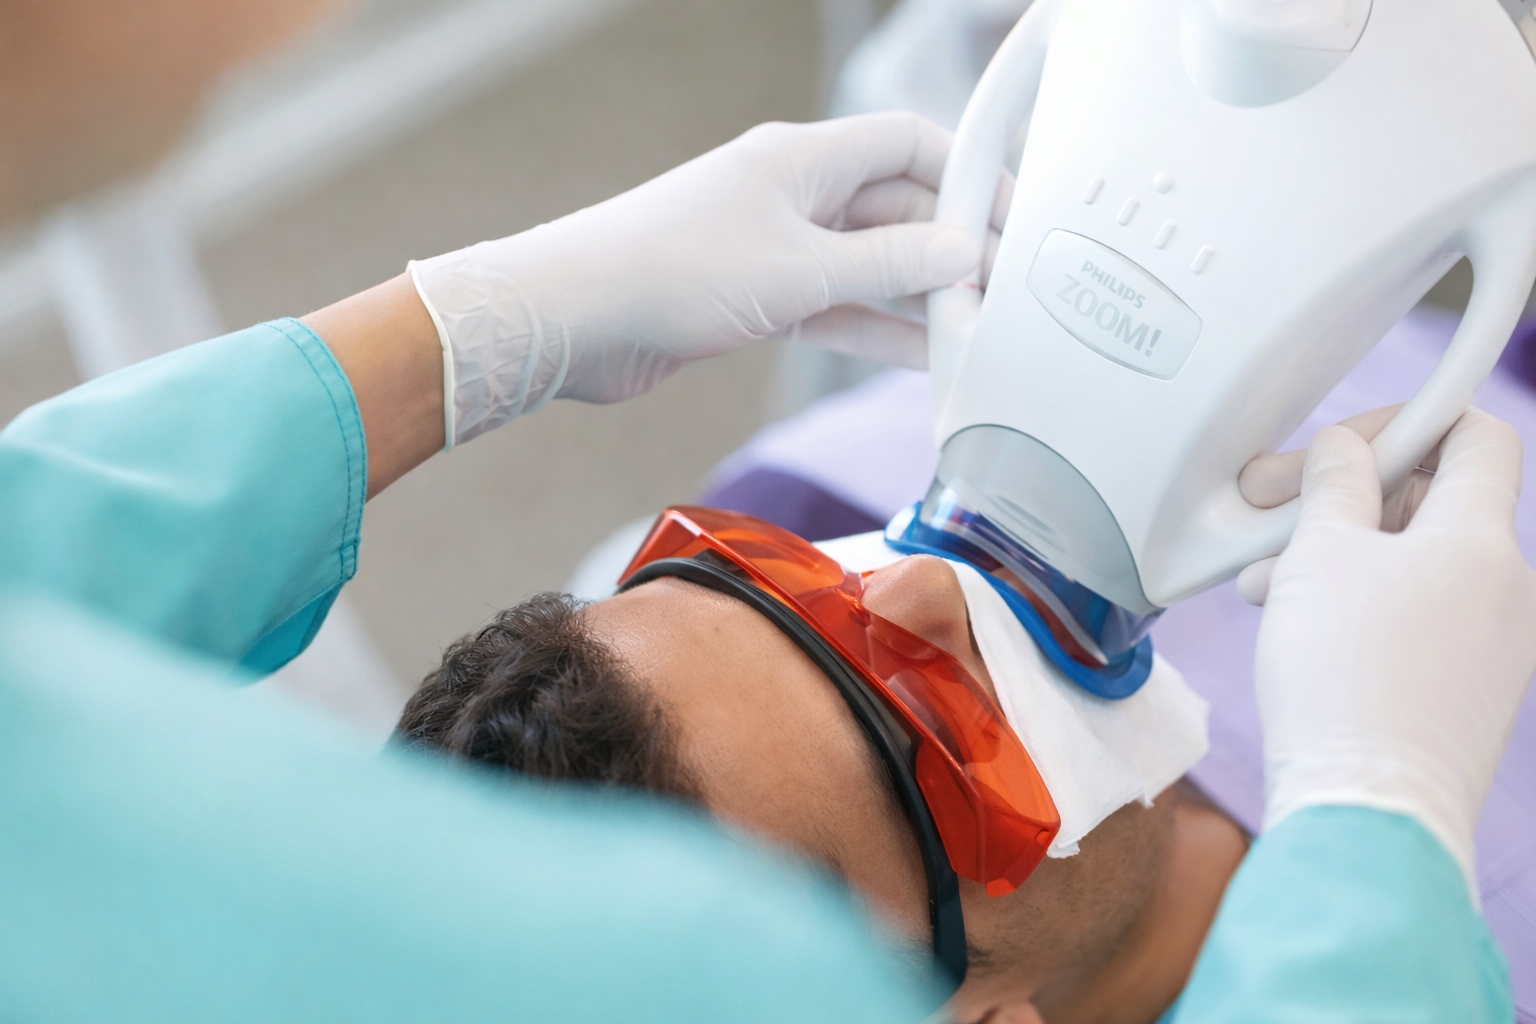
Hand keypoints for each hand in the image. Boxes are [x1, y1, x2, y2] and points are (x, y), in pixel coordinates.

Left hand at [410, 113, 1008, 444]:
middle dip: (950, 249)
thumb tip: (965, 257)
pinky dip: (875, 329)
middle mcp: (794, 195)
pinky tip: (920, 357)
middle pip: (896, 209)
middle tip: (1005, 294)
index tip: (1016, 219)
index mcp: (805, 159)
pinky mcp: (756, 298)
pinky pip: (836, 307)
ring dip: (918, 299)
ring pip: (869, 267)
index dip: (970, 174)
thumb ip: (891, 268)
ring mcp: (775, 247)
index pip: (911, 143)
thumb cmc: (674, 269)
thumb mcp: (802, 269)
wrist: (577, 319)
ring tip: (977, 334)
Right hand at [1241, 409, 1535, 883]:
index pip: (1473, 436)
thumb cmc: (1345, 681)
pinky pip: (1417, 617)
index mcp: (1480, 538)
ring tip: (1268, 580)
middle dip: (1346, 495)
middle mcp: (1505, 586)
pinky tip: (1299, 625)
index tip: (1342, 443)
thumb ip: (1335, 485)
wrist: (1368, 811)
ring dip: (1338, 553)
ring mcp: (1492, 643)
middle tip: (1274, 506)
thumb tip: (1346, 450)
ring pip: (1413, 562)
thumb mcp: (1320, 556)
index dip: (1405, 422)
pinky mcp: (1466, 689)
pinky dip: (1360, 604)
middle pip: (1432, 500)